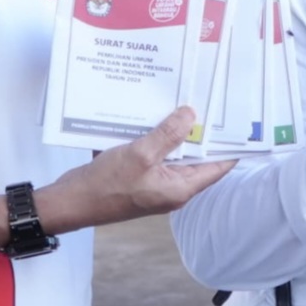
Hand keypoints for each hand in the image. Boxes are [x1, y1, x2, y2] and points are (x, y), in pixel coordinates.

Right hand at [38, 107, 234, 232]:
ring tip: (178, 102)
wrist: (69, 203)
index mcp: (180, 188)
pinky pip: (151, 154)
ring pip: (171, 153)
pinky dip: (150, 137)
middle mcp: (171, 188)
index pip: (217, 167)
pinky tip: (147, 115)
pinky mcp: (137, 176)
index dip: (228, 146)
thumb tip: (191, 115)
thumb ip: (168, 135)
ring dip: (171, 131)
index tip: (235, 123)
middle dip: (198, 132)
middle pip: (194, 157)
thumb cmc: (106, 185)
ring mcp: (153, 183)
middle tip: (206, 102)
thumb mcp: (140, 155)